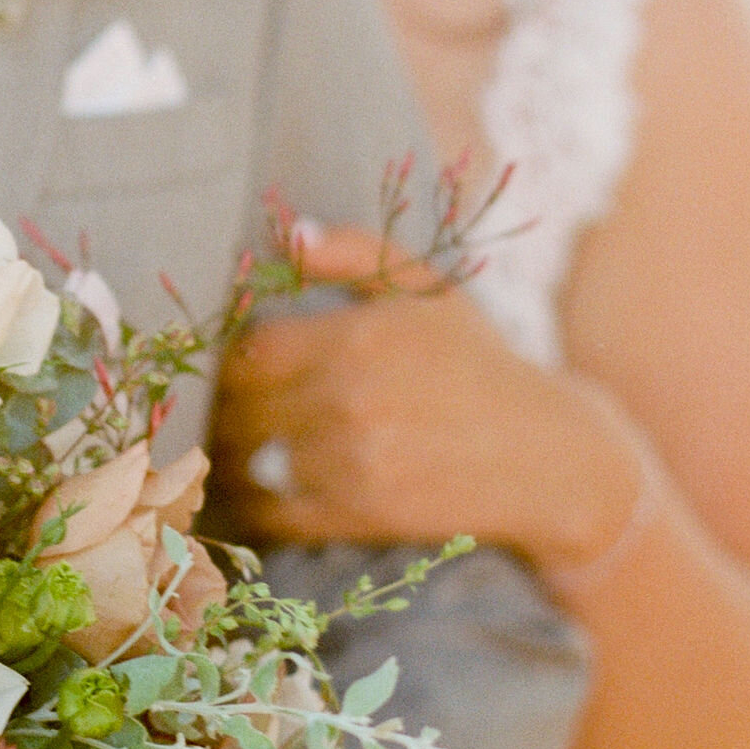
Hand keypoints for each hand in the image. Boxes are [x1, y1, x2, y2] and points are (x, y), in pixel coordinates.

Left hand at [209, 227, 638, 566]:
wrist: (546, 457)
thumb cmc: (476, 364)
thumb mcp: (427, 290)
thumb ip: (354, 252)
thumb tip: (286, 233)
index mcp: (358, 336)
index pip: (245, 351)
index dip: (218, 360)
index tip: (212, 364)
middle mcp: (349, 399)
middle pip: (236, 410)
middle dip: (215, 412)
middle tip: (203, 412)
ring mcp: (350, 463)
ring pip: (244, 462)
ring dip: (221, 460)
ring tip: (217, 451)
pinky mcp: (356, 515)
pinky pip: (270, 510)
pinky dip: (248, 502)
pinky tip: (249, 488)